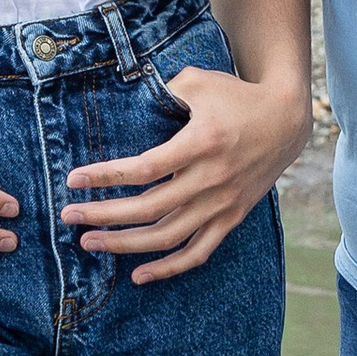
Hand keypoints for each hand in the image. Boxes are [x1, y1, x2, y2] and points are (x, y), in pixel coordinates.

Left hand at [61, 65, 310, 282]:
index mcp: (201, 143)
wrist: (287, 119)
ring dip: (125, 244)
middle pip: (149, 208)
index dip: (106, 177)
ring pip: (168, 236)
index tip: (73, 180)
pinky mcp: (232, 217)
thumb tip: (128, 102)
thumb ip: (163, 91)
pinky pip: (198, 252)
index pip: (144, 169)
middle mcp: (212, 178)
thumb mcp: (200, 81)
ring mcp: (223, 203)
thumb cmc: (237, 96)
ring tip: (90, 242)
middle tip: (69, 216)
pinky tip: (137, 274)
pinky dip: (169, 268)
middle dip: (103, 215)